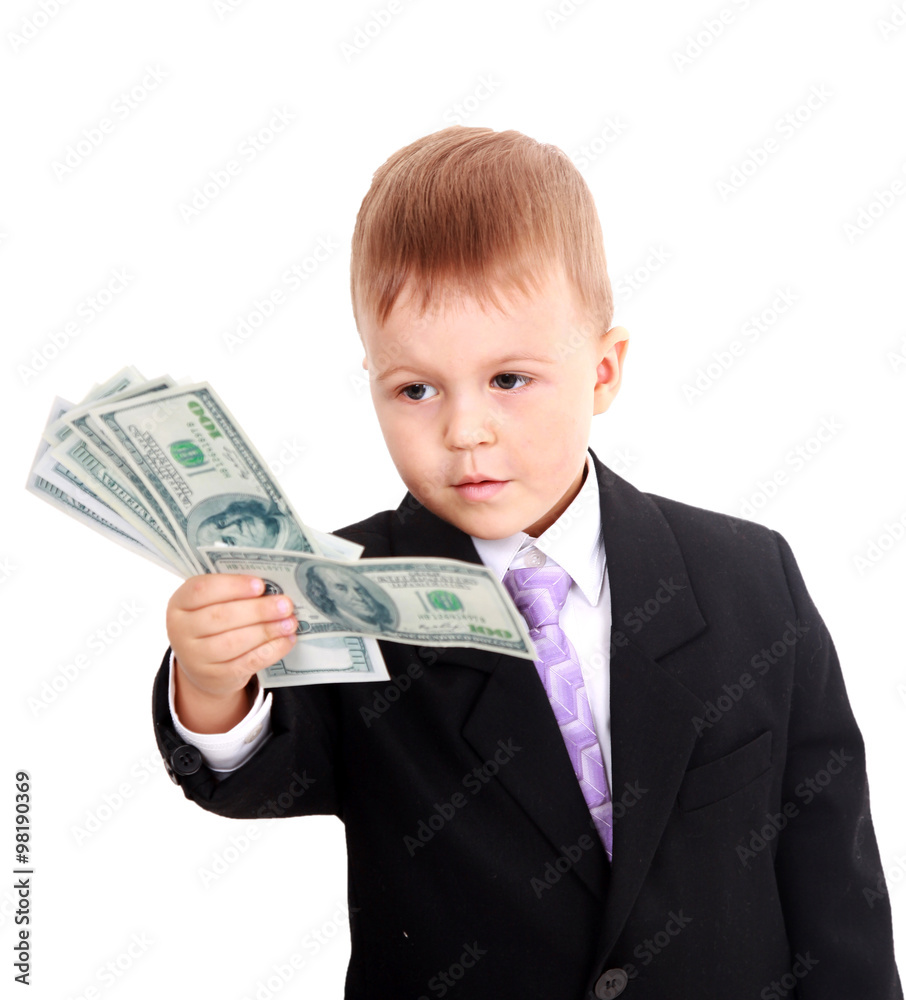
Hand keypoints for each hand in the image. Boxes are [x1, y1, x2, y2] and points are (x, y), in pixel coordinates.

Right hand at [165, 574, 296, 732]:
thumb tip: (272, 589)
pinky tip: (287, 640)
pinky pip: (247, 662)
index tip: (260, 585)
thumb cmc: (213, 622)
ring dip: (267, 631)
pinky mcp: (216, 677)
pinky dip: (271, 650)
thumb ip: (234, 592)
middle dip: (258, 610)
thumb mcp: (212, 603)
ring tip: (289, 622)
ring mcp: (195, 657)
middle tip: (285, 604)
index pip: (202, 590)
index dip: (233, 586)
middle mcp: (181, 631)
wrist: (203, 665)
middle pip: (221, 617)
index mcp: (179, 603)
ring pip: (234, 642)